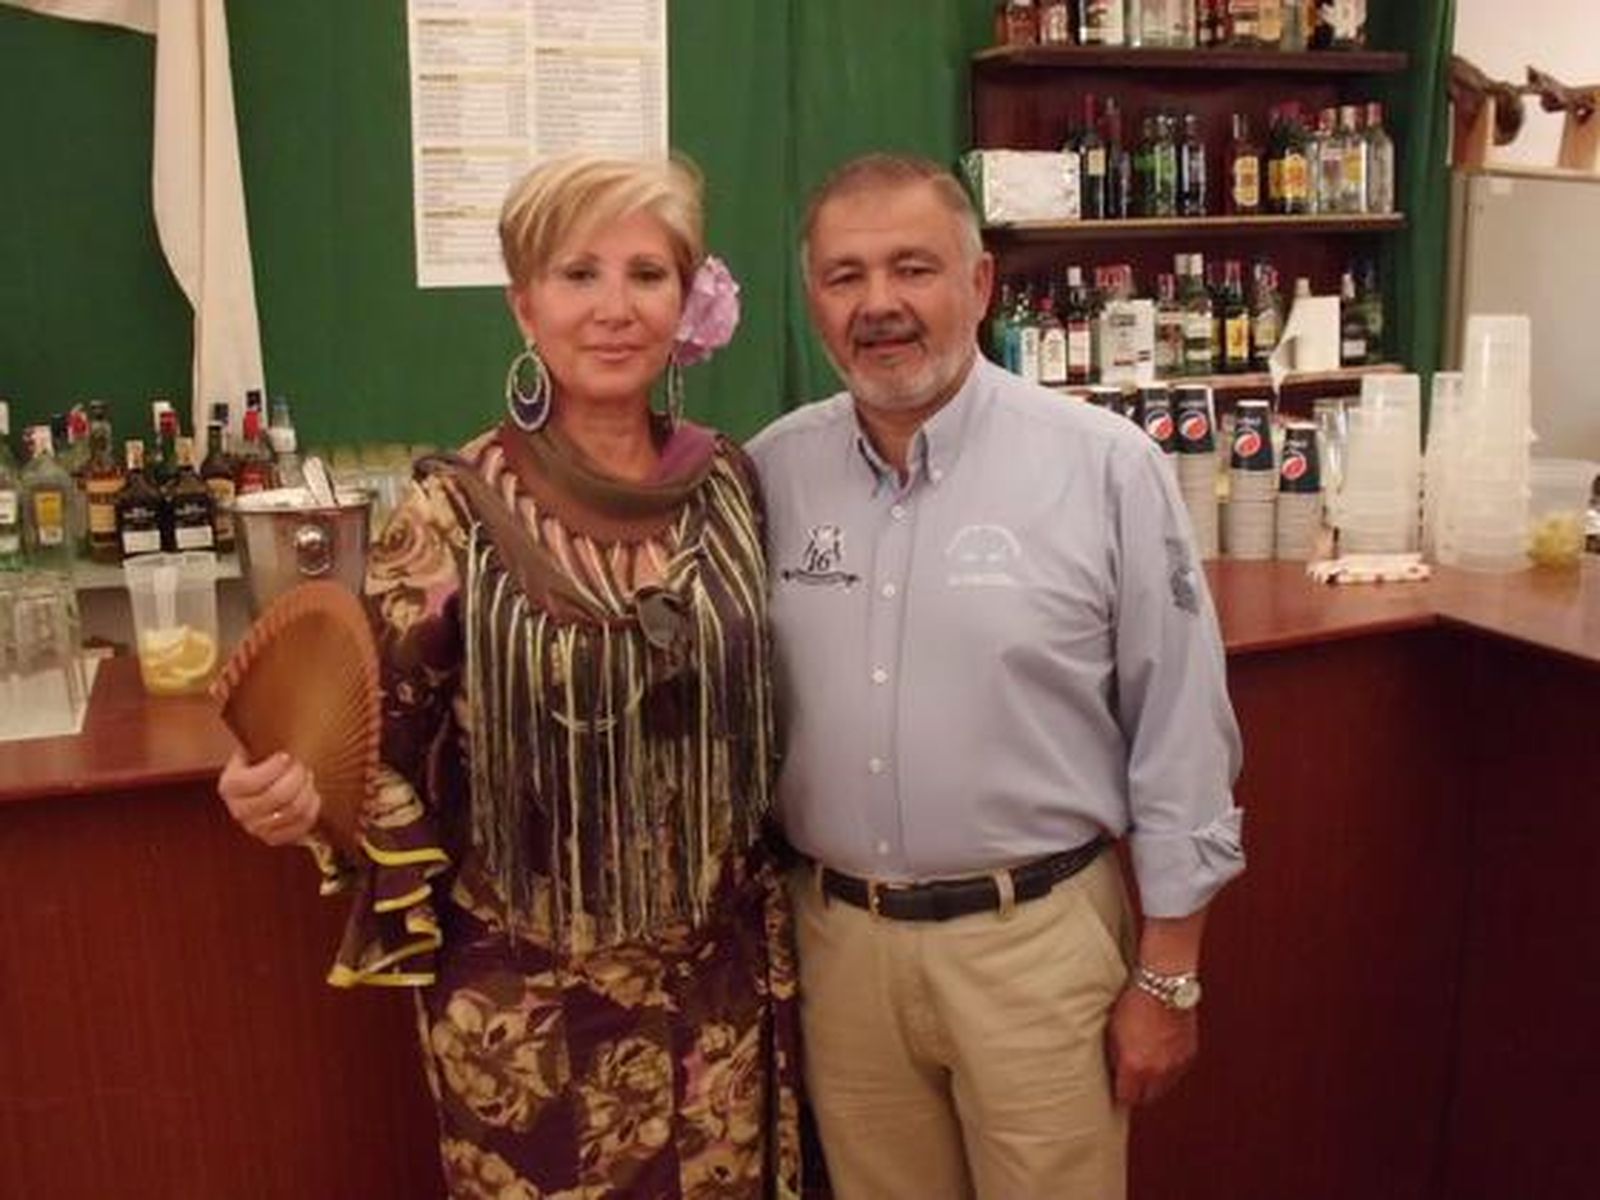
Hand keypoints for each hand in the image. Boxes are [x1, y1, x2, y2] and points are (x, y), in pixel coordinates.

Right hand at [218, 750, 321, 846]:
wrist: (260, 784)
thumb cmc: (261, 761)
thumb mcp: (254, 748)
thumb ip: (261, 744)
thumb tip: (279, 738)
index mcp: (229, 786)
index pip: (250, 782)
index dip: (273, 768)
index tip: (286, 755)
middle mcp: (239, 811)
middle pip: (276, 796)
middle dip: (297, 776)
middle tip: (303, 765)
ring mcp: (255, 828)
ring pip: (293, 811)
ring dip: (307, 790)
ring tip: (308, 777)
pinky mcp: (273, 838)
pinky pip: (301, 826)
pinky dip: (312, 809)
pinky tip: (312, 795)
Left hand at [1106, 985, 1198, 1106]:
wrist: (1163, 987)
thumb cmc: (1134, 1004)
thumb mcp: (1113, 1031)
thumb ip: (1115, 1058)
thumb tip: (1114, 1072)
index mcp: (1135, 1067)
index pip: (1127, 1097)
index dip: (1120, 1095)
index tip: (1117, 1089)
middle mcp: (1157, 1071)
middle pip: (1147, 1097)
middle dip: (1138, 1092)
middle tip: (1130, 1082)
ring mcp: (1175, 1065)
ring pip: (1164, 1087)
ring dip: (1155, 1082)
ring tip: (1146, 1067)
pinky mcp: (1188, 1055)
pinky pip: (1177, 1072)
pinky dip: (1169, 1069)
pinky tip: (1161, 1056)